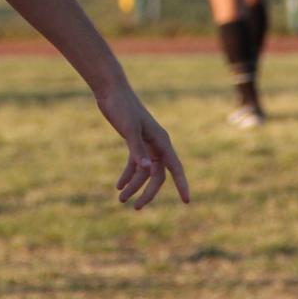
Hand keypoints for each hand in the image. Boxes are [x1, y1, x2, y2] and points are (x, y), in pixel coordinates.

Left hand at [95, 87, 189, 209]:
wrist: (110, 90)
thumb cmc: (122, 107)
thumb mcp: (129, 130)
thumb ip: (137, 151)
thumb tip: (147, 170)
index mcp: (161, 141)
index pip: (175, 168)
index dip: (182, 184)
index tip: (186, 201)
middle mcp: (157, 144)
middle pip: (157, 175)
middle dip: (148, 192)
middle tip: (135, 207)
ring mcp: (146, 143)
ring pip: (144, 172)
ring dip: (134, 185)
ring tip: (120, 198)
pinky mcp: (134, 141)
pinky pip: (135, 164)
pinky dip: (128, 175)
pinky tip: (119, 186)